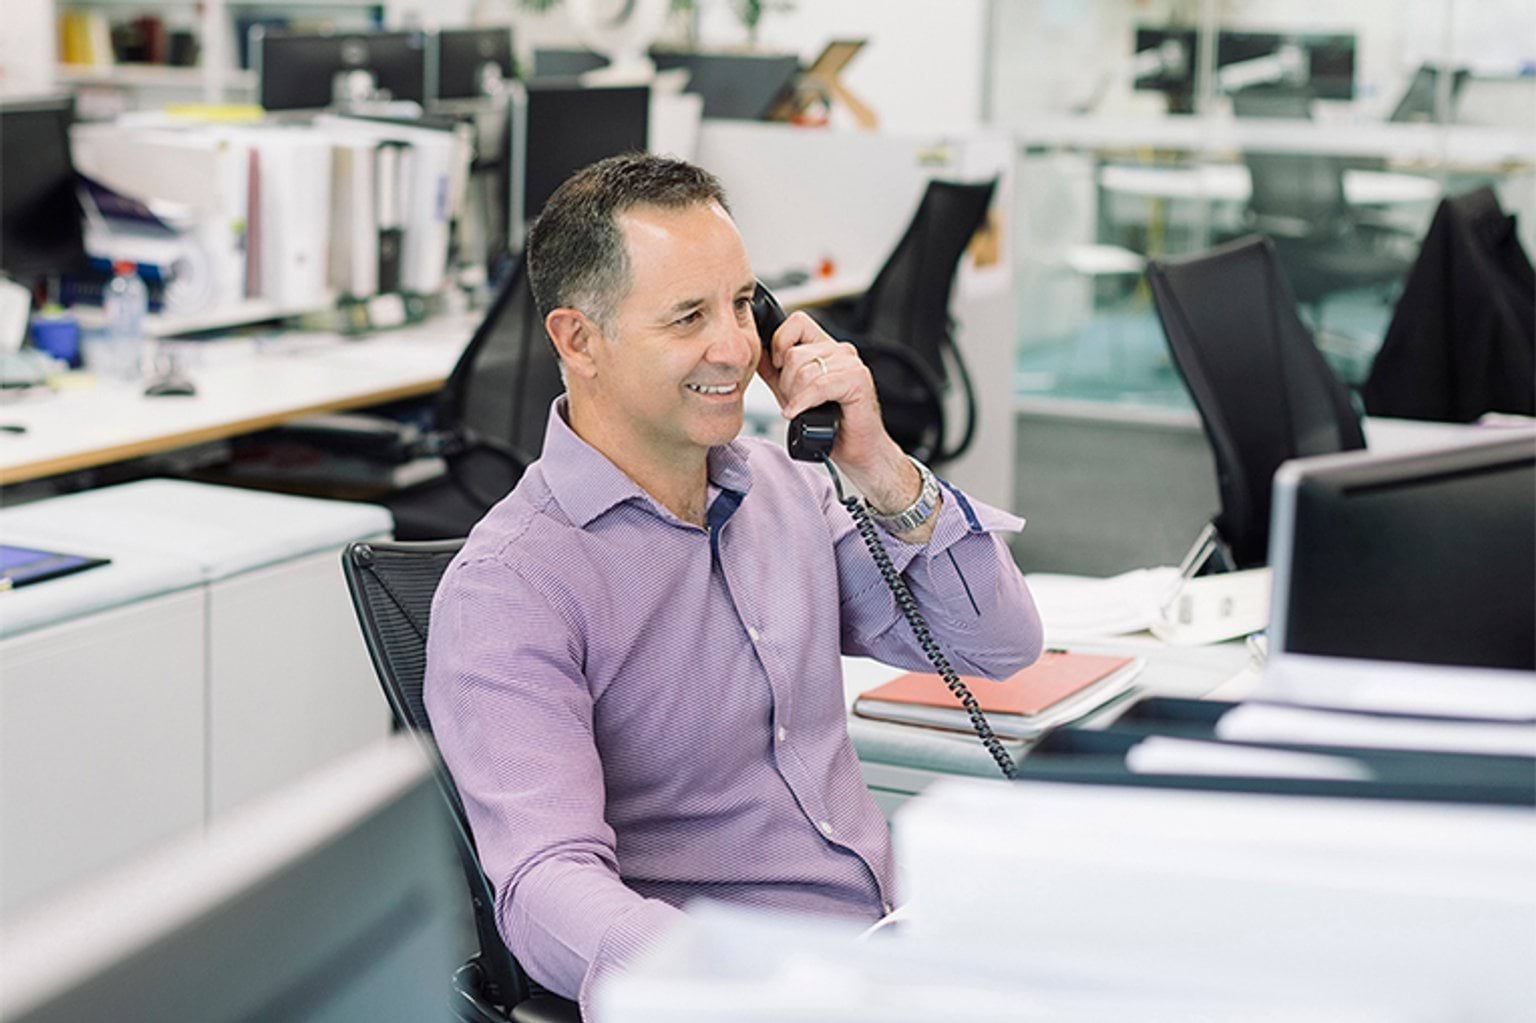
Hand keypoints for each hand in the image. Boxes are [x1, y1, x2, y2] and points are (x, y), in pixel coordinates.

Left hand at [756, 312, 926, 524]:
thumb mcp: (792, 394)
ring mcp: (851, 364)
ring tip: (804, 409)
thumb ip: (775, 372)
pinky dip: (804, 402)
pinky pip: (819, 385)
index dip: (780, 343)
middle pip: (794, 352)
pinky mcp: (858, 380)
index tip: (778, 368)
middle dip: (785, 383)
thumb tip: (756, 356)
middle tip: (794, 401)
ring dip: (796, 396)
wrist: (856, 450)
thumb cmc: (831, 425)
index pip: (796, 322)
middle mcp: (840, 351)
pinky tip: (799, 413)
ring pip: (804, 369)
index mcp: (826, 348)